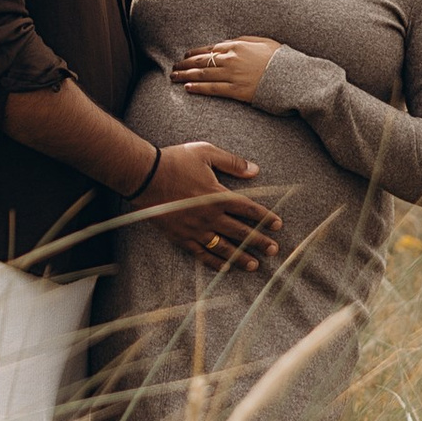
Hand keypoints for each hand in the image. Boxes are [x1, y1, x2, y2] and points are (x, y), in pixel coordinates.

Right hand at [140, 137, 281, 269]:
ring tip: (254, 265)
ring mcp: (195, 229)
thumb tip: (255, 170)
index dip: (265, 217)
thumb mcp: (206, 153)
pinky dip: (214, 262)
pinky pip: (201, 253)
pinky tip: (225, 267)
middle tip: (273, 250)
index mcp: (218, 195)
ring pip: (223, 247)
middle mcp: (209, 215)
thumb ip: (232, 162)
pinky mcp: (181, 237)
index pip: (248, 209)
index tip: (278, 225)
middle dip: (259, 242)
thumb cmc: (175, 161)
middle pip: (240, 232)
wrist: (144, 176)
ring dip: (240, 257)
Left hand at [167, 36, 282, 102]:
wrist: (293, 77)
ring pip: (204, 74)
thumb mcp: (264, 42)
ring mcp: (233, 75)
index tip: (186, 56)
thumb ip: (245, 40)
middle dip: (186, 64)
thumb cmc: (281, 59)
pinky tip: (188, 88)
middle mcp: (231, 59)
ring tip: (175, 77)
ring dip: (187, 75)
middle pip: (202, 61)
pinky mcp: (237, 90)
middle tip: (174, 68)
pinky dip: (199, 87)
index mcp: (237, 45)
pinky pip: (213, 89)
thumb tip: (231, 42)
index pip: (210, 49)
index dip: (195, 53)